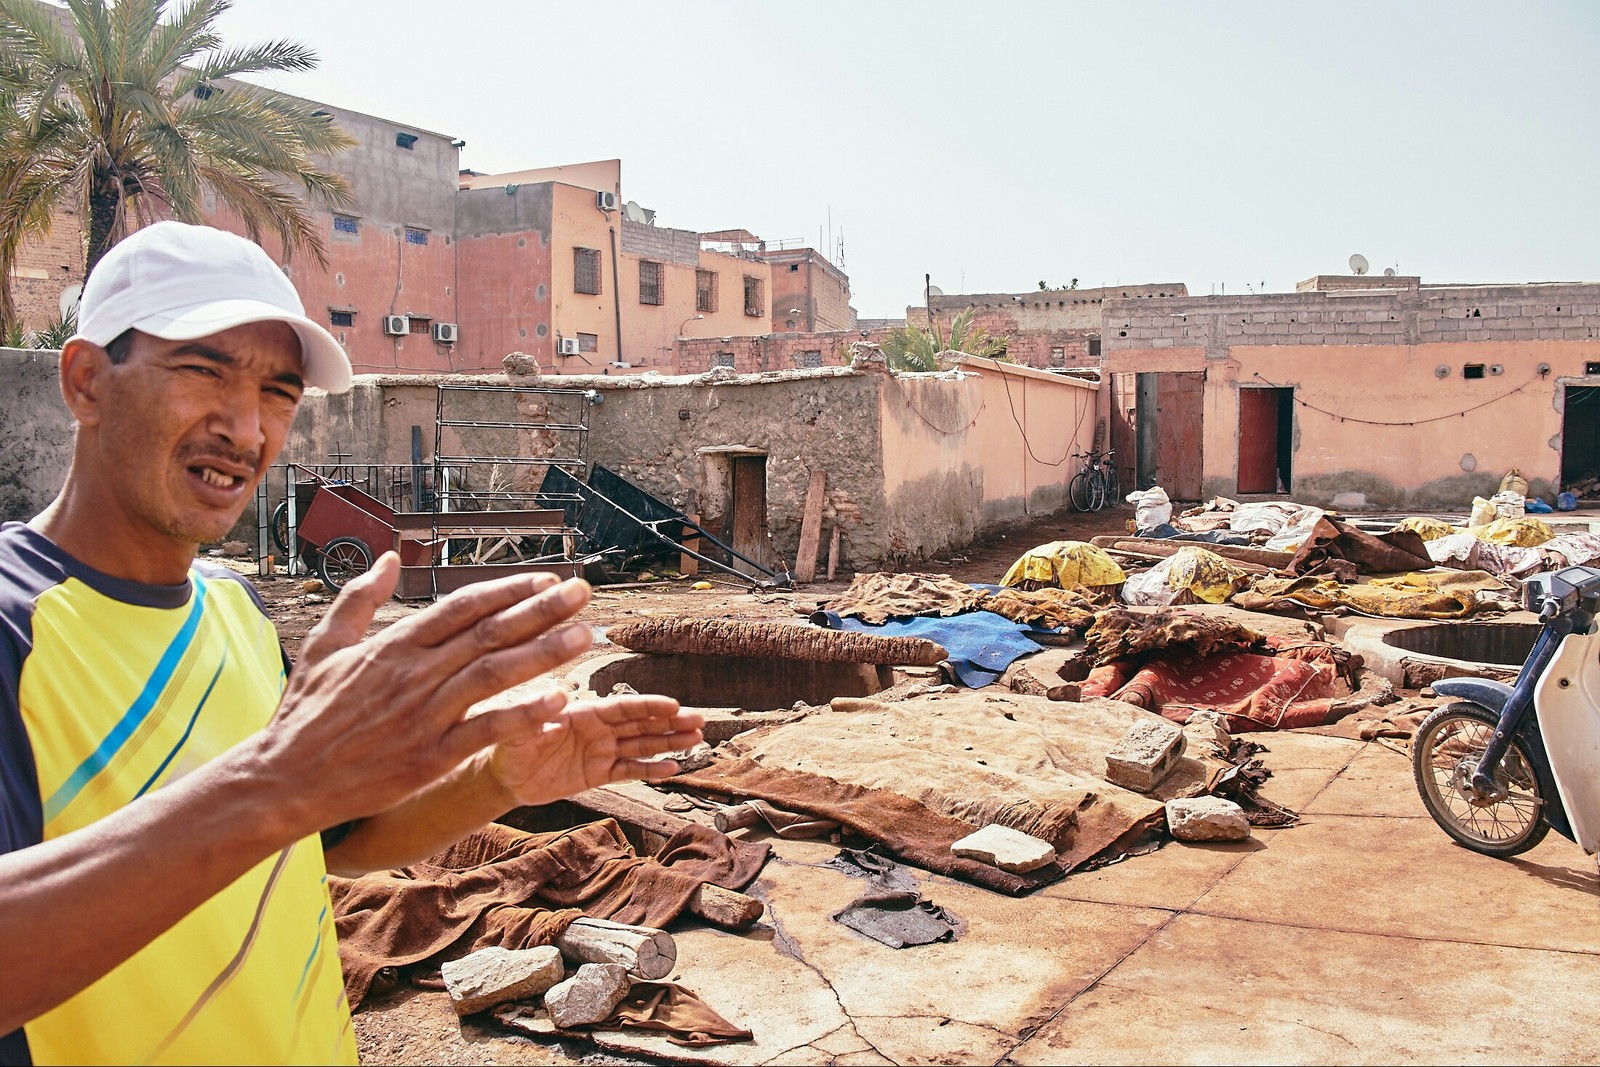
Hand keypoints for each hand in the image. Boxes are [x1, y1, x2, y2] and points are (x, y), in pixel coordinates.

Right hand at [254, 554, 601, 835]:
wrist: (284, 779)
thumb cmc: (305, 713)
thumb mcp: (323, 645)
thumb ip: (359, 599)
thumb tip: (388, 558)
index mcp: (393, 646)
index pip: (462, 607)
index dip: (508, 590)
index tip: (546, 578)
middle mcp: (413, 675)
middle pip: (489, 633)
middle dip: (541, 609)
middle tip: (583, 592)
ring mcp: (424, 716)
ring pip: (494, 675)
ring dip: (543, 653)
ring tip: (584, 635)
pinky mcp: (430, 757)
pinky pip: (485, 732)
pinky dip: (523, 716)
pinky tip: (559, 702)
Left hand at [484, 692, 705, 807]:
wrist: (503, 776)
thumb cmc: (506, 745)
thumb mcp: (518, 729)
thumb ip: (536, 715)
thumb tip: (556, 697)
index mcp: (583, 712)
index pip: (622, 708)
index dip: (648, 706)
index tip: (674, 705)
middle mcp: (598, 729)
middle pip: (641, 723)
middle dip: (670, 722)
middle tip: (699, 720)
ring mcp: (601, 751)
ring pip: (642, 745)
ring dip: (669, 742)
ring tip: (697, 739)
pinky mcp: (598, 774)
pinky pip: (629, 770)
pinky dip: (650, 770)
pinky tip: (673, 768)